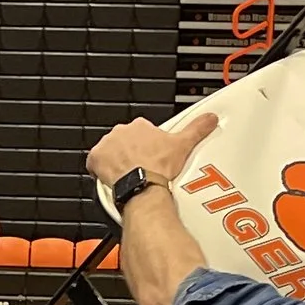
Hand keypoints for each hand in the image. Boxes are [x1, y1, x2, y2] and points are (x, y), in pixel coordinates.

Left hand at [86, 110, 217, 191]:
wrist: (143, 185)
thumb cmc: (159, 168)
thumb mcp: (183, 144)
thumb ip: (197, 128)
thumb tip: (210, 118)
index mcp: (140, 126)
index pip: (141, 132)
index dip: (146, 145)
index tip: (150, 155)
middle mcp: (121, 132)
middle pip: (125, 142)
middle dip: (131, 153)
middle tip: (141, 166)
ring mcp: (107, 145)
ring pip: (110, 152)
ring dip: (117, 161)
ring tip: (129, 174)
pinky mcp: (96, 159)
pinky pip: (95, 163)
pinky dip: (101, 170)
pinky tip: (114, 178)